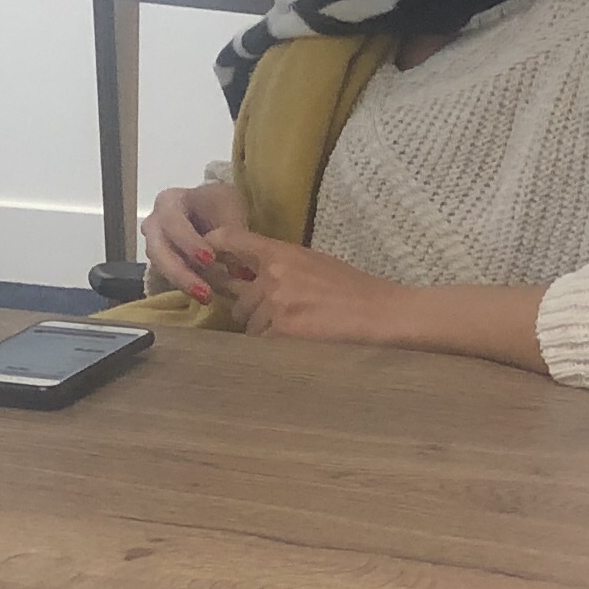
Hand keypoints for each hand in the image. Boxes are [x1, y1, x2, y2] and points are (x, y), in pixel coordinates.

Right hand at [144, 177, 247, 301]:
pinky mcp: (162, 262)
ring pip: (160, 267)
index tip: (210, 259)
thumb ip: (232, 234)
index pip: (172, 223)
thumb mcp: (229, 208)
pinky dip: (186, 285)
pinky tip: (205, 294)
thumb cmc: (220, 204)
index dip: (189, 242)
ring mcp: (155, 244)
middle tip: (204, 291)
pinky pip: (168, 276)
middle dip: (181, 272)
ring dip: (183, 283)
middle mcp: (154, 223)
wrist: (214, 209)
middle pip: (158, 250)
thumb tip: (239, 268)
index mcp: (168, 202)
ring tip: (207, 297)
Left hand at [201, 229, 407, 343]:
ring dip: (264, 332)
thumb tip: (252, 276)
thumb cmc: (355, 291)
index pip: (231, 240)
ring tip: (297, 332)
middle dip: (252, 312)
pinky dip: (274, 349)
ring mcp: (276, 303)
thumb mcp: (315, 265)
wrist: (383, 313)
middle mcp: (273, 274)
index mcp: (282, 253)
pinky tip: (298, 346)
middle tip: (281, 319)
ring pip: (249, 324)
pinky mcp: (283, 330)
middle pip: (238, 299)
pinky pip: (261, 343)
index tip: (206, 258)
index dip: (212, 247)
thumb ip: (281, 267)